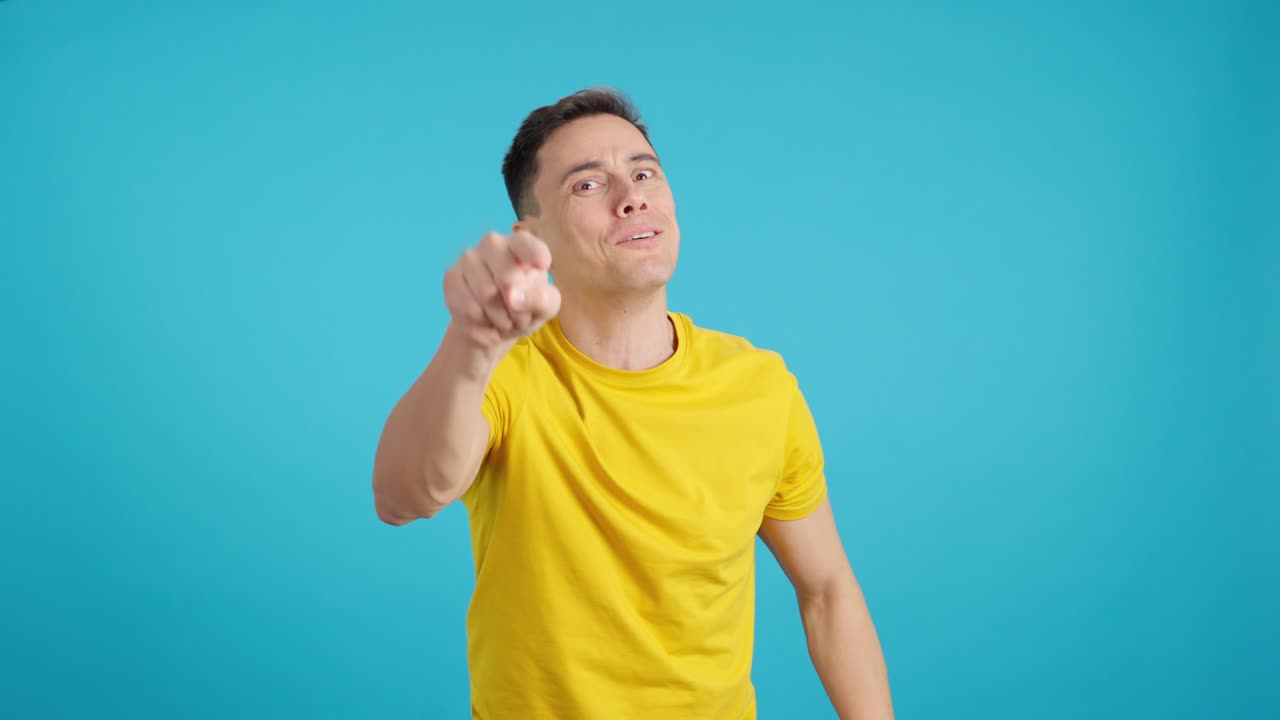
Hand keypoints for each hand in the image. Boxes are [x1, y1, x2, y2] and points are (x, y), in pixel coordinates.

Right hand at [443, 230, 560, 352]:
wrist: (492, 326)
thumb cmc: (525, 308)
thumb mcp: (545, 307)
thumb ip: (539, 299)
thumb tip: (512, 296)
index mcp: (521, 244)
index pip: (526, 244)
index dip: (534, 254)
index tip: (542, 265)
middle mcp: (493, 243)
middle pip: (507, 276)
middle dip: (518, 307)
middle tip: (520, 317)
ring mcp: (469, 258)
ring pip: (487, 296)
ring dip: (501, 319)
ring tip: (504, 319)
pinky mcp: (451, 277)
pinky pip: (469, 308)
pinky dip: (482, 324)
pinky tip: (485, 321)